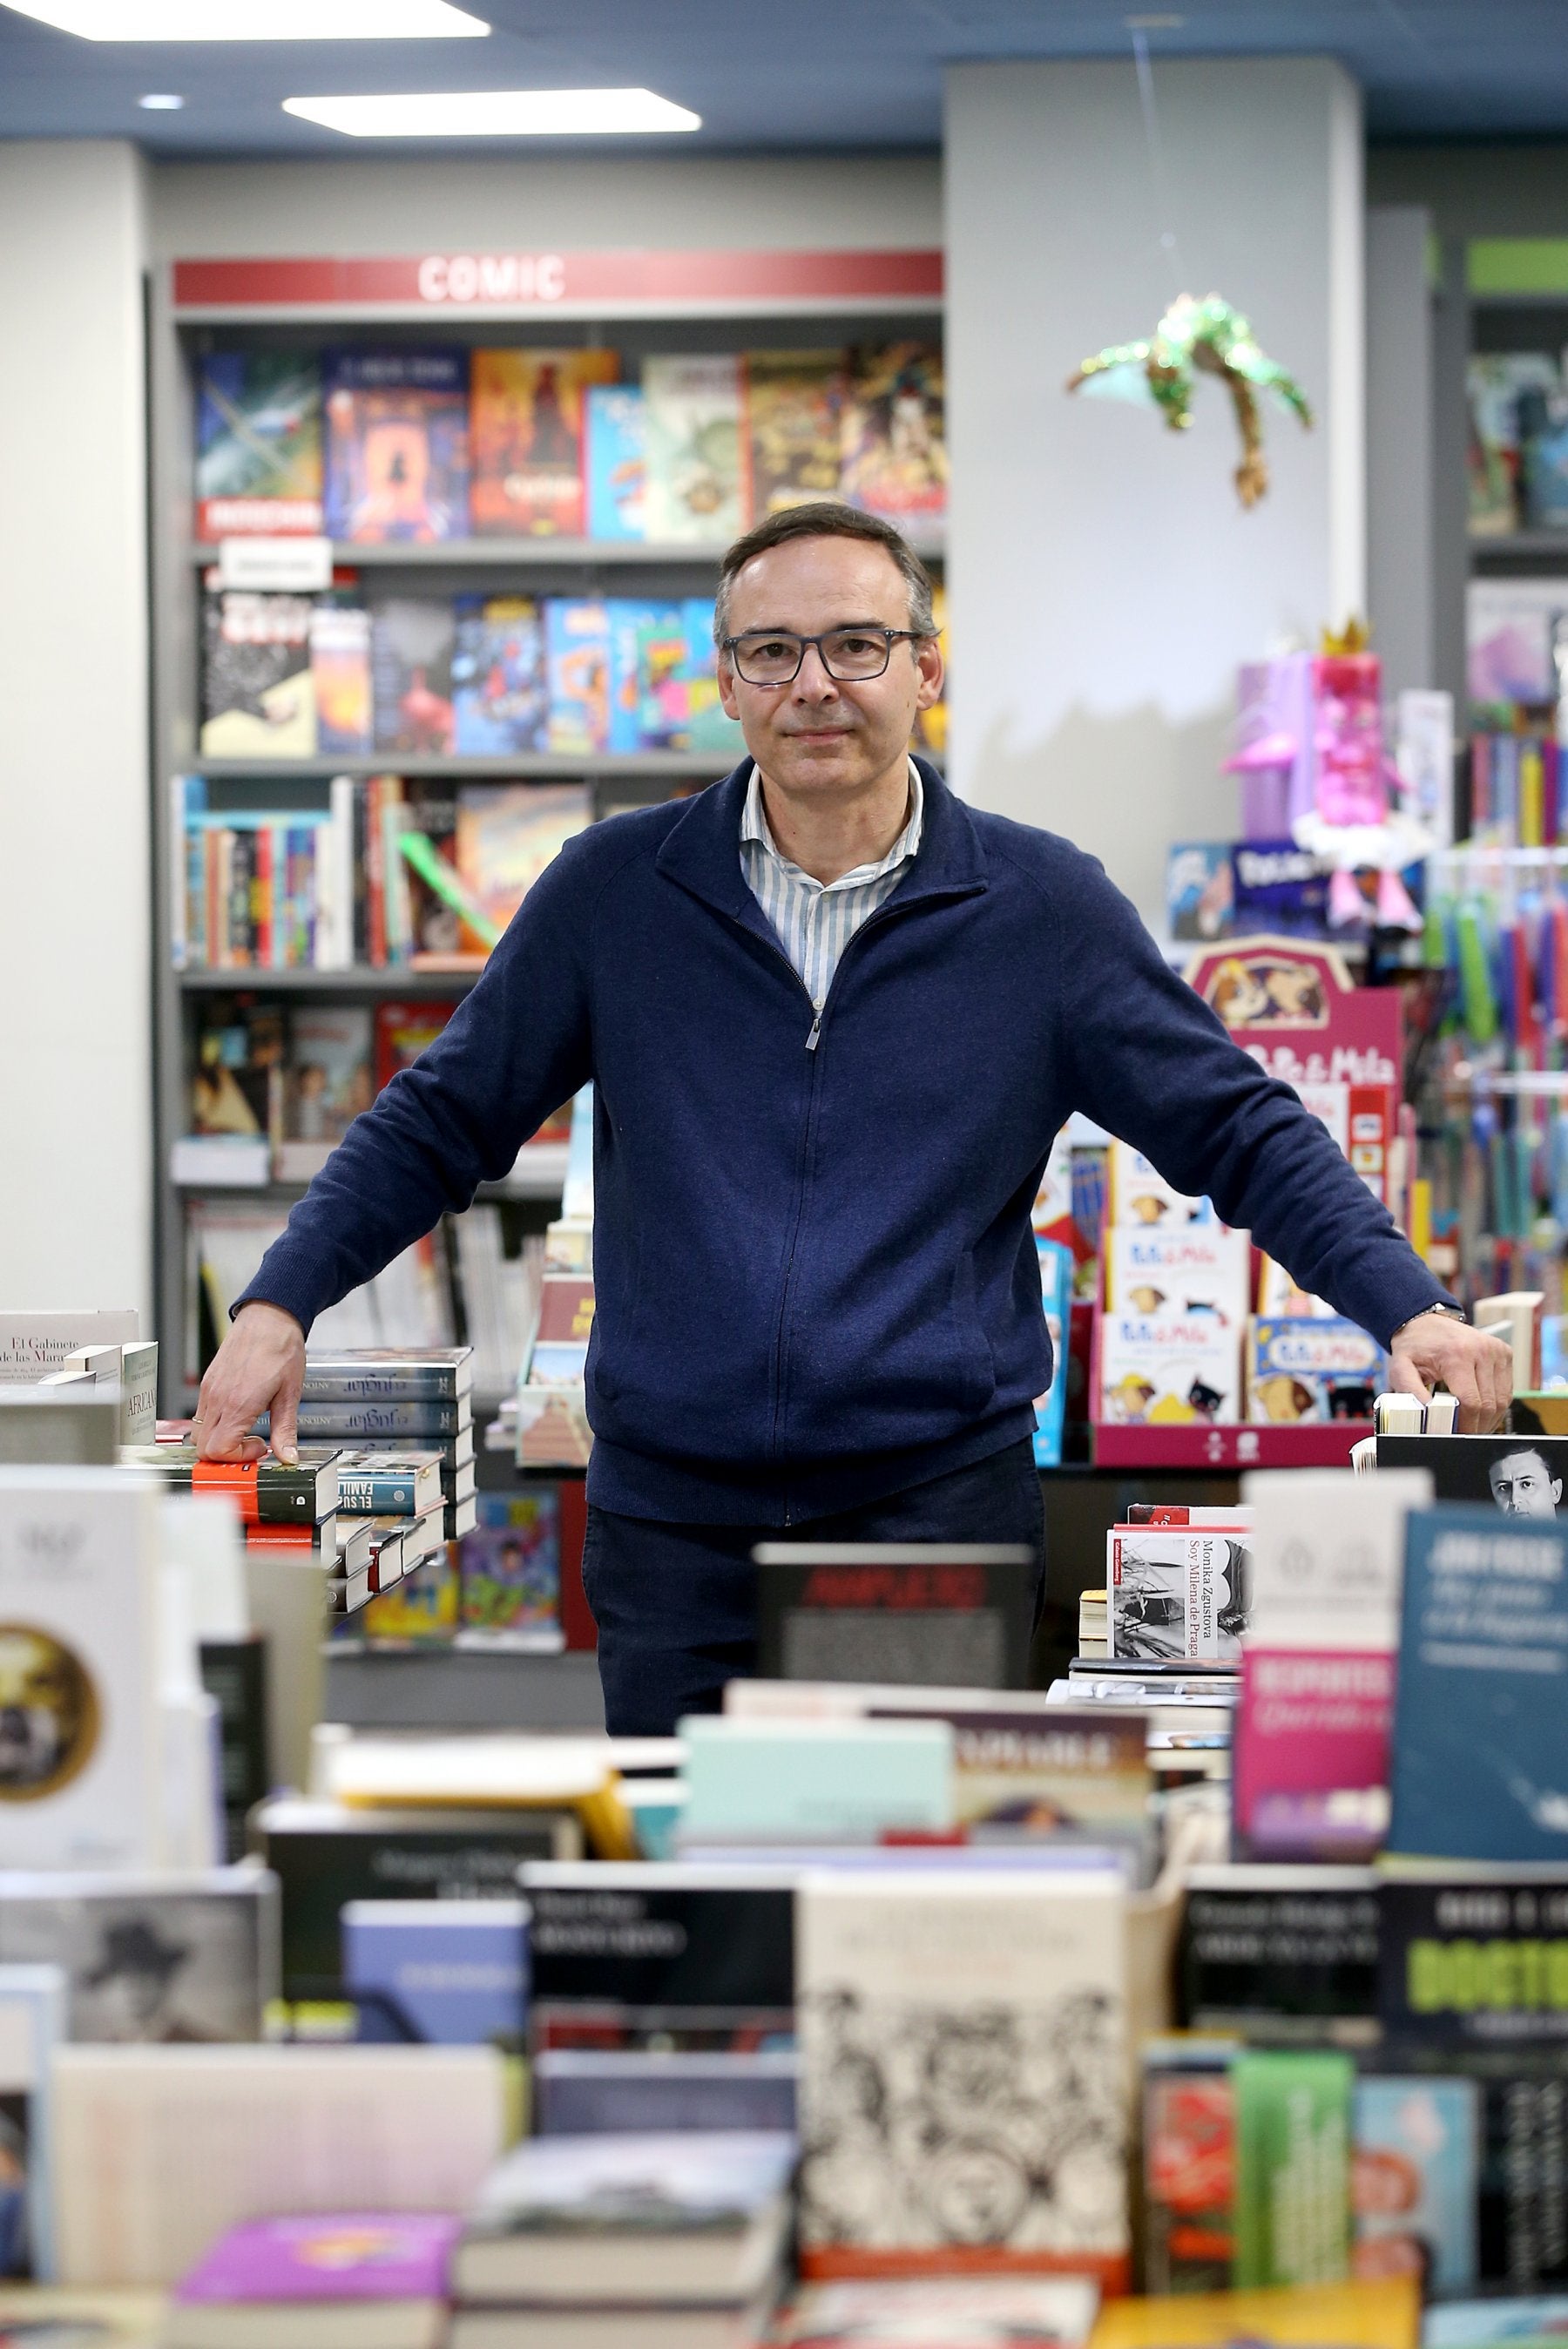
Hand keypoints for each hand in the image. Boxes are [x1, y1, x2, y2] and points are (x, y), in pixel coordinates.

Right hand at [192, 1301, 305, 1463]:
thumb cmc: (281, 1349)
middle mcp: (218, 1399)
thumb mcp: (290, 1394)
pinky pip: (200, 1416)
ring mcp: (209, 1392)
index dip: (238, 1457)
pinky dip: (215, 1426)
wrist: (269, 1319)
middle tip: (253, 1441)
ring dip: (219, 1440)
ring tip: (246, 1429)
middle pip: (203, 1448)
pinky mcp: (207, 1384)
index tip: (259, 1445)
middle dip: (227, 1454)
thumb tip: (288, 1457)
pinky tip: (238, 1415)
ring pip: (198, 1434)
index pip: (218, 1451)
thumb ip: (285, 1430)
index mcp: (238, 1404)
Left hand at [1390, 1311, 1513, 1433]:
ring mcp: (1497, 1351)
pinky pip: (1506, 1390)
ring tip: (1471, 1424)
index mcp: (1457, 1354)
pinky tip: (1480, 1409)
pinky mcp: (1505, 1353)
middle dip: (1477, 1425)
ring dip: (1489, 1418)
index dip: (1466, 1425)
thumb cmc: (1414, 1346)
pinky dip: (1496, 1404)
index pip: (1471, 1402)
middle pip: (1489, 1404)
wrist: (1426, 1321)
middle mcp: (1482, 1350)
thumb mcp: (1400, 1368)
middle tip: (1462, 1433)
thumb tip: (1426, 1415)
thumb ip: (1410, 1392)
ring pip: (1502, 1401)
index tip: (1455, 1434)